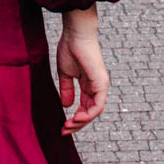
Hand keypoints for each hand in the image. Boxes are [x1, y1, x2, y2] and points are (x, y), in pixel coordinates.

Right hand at [57, 8, 108, 134]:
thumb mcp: (65, 73)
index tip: (62, 126)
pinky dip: (88, 115)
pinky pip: (98, 106)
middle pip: (90, 112)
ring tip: (68, 125)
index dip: (75, 119)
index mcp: (88, 84)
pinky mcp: (101, 83)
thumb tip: (67, 106)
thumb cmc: (70, 48)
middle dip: (77, 124)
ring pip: (94, 112)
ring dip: (81, 122)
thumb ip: (67, 89)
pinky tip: (77, 118)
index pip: (85, 107)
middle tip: (63, 131)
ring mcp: (100, 85)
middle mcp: (96, 86)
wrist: (75, 33)